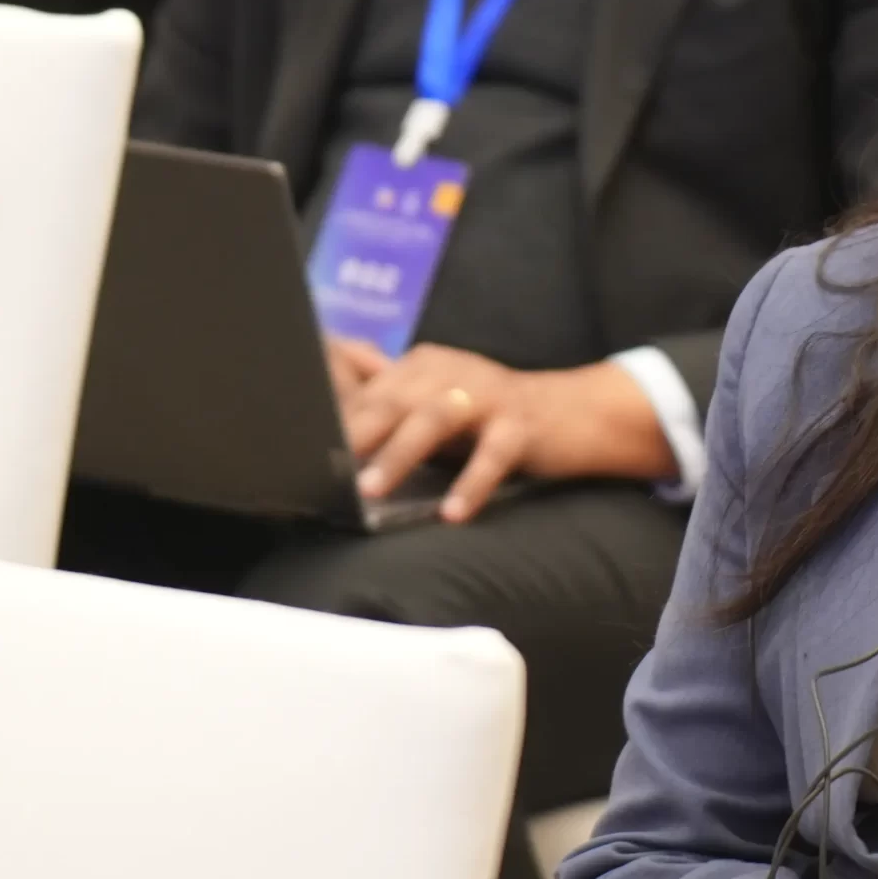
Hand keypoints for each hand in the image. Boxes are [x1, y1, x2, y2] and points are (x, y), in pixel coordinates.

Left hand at [332, 341, 678, 520]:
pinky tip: (453, 513)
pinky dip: (472, 484)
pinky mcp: (523, 425)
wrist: (576, 414)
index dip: (338, 424)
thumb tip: (326, 431)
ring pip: (436, 419)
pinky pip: (493, 455)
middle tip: (327, 468)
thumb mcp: (436, 404)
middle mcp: (453, 372)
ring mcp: (489, 397)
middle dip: (358, 434)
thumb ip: (387, 408)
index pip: (370, 393)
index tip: (301, 455)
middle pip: (395, 400)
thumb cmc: (491, 418)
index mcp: (423, 364)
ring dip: (400, 454)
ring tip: (371, 490)